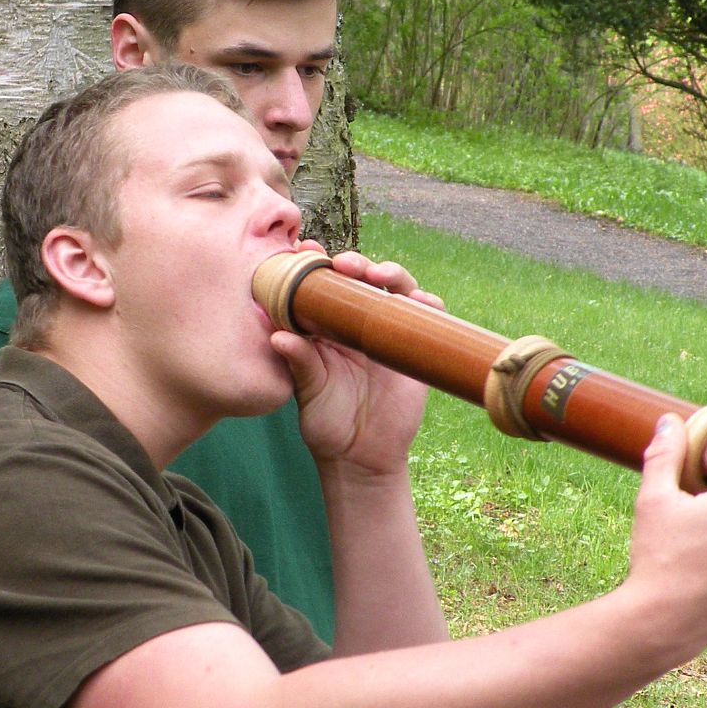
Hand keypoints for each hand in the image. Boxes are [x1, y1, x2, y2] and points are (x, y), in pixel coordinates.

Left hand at [271, 247, 438, 477]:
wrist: (361, 458)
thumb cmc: (327, 425)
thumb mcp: (309, 394)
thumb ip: (299, 363)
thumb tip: (277, 336)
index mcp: (326, 328)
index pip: (323, 286)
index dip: (316, 263)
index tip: (305, 249)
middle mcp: (358, 324)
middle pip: (362, 279)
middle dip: (355, 263)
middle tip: (344, 264)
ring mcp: (388, 334)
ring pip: (396, 289)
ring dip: (390, 273)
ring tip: (378, 275)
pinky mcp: (416, 349)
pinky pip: (428, 318)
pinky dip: (427, 304)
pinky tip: (418, 301)